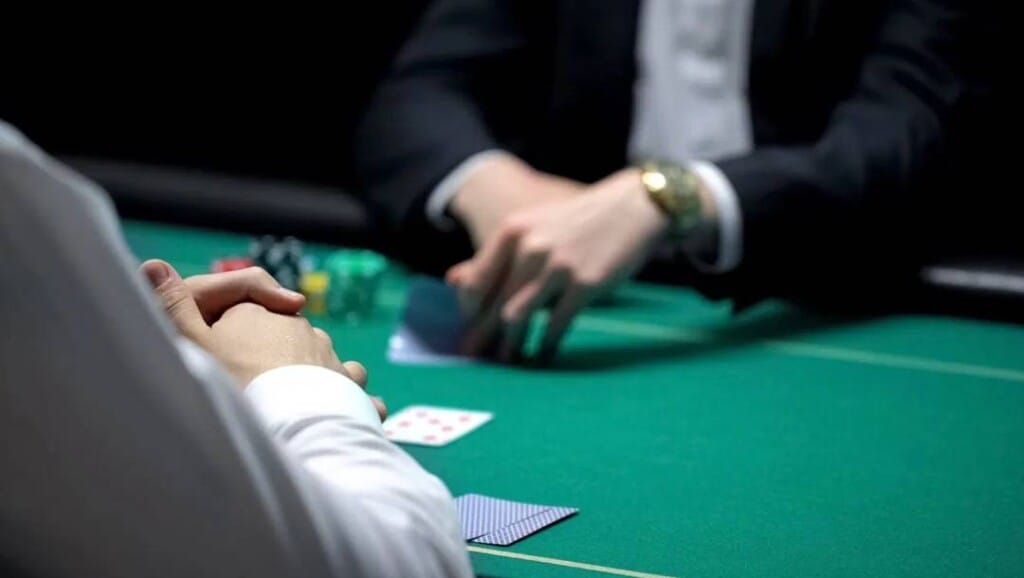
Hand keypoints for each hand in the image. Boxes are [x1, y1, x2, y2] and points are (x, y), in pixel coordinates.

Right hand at [142, 261, 385, 419]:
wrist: (288, 425)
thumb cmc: (232, 385)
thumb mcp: (190, 345)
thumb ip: (173, 308)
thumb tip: (151, 265)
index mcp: (256, 313)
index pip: (243, 313)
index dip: (231, 335)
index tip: (223, 358)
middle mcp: (296, 326)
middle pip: (279, 337)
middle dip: (271, 356)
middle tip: (255, 390)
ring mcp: (327, 351)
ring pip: (315, 357)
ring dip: (310, 375)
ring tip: (294, 405)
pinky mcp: (350, 378)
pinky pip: (347, 380)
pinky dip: (344, 394)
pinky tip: (337, 412)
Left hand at [447, 168, 669, 361]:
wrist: (632, 208)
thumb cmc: (577, 222)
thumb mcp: (533, 228)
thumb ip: (496, 256)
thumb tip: (454, 283)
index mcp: (512, 231)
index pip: (474, 283)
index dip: (468, 311)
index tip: (472, 326)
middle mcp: (530, 248)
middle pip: (494, 305)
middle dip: (483, 336)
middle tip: (475, 357)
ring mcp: (557, 267)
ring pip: (518, 317)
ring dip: (511, 345)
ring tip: (510, 360)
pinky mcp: (584, 284)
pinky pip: (555, 325)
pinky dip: (546, 345)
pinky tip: (543, 354)